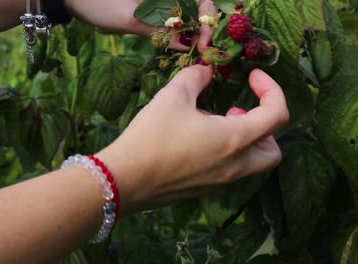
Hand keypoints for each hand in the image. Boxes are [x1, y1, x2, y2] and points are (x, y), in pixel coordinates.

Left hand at [65, 0, 217, 51]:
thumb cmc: (98, 3)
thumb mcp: (130, 20)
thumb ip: (161, 31)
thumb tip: (189, 45)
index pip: (202, 0)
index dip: (208, 20)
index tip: (205, 43)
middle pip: (197, 6)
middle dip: (204, 28)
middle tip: (203, 53)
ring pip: (186, 13)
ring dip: (193, 31)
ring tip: (195, 52)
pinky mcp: (153, 5)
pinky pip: (173, 16)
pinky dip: (179, 30)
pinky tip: (180, 45)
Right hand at [97, 65, 289, 212]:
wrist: (125, 180)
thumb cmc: (152, 136)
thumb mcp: (173, 96)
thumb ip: (196, 77)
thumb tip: (207, 71)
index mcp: (235, 139)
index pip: (277, 115)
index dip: (272, 90)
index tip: (252, 77)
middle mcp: (235, 165)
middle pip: (273, 151)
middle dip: (265, 127)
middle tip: (237, 110)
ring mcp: (220, 182)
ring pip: (251, 163)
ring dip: (244, 139)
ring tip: (211, 122)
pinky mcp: (204, 189)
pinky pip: (228, 170)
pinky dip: (224, 152)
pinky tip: (193, 140)